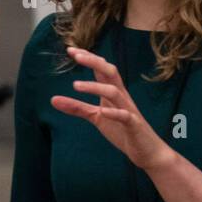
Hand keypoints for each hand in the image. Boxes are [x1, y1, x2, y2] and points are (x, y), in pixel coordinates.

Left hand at [51, 46, 174, 171]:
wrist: (148, 151)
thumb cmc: (123, 131)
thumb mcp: (96, 117)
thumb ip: (77, 107)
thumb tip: (53, 99)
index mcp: (113, 93)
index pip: (101, 69)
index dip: (88, 58)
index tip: (71, 49)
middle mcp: (122, 97)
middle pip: (110, 72)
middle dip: (94, 62)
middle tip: (76, 55)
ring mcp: (129, 110)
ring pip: (114, 92)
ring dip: (95, 87)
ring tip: (75, 86)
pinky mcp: (133, 125)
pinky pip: (124, 116)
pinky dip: (114, 113)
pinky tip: (102, 112)